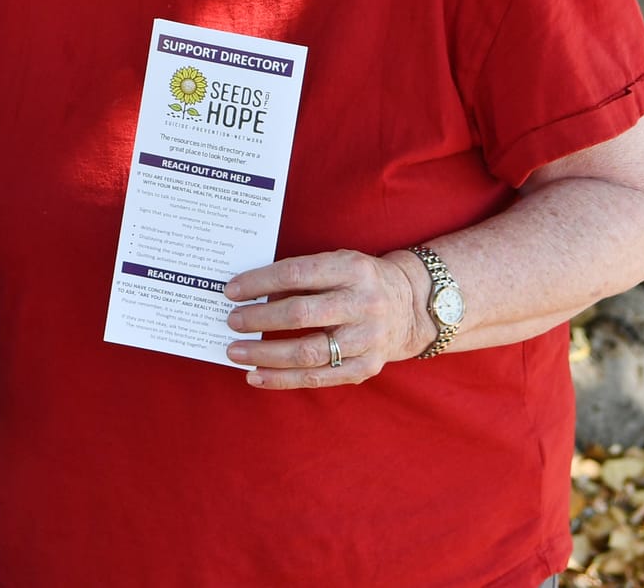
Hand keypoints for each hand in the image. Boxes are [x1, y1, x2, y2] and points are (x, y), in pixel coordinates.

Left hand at [222, 250, 429, 388]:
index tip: (232, 291)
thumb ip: (302, 276)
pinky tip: (256, 376)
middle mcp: (363, 304)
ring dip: (265, 354)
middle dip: (260, 319)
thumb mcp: (339, 263)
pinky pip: (318, 378)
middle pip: (302, 314)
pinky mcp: (366, 367)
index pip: (298, 273)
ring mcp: (367, 339)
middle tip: (232, 321)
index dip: (260, 282)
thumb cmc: (360, 281)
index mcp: (353, 269)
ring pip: (308, 352)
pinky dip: (282, 379)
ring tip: (235, 352)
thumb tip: (249, 293)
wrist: (411, 306)